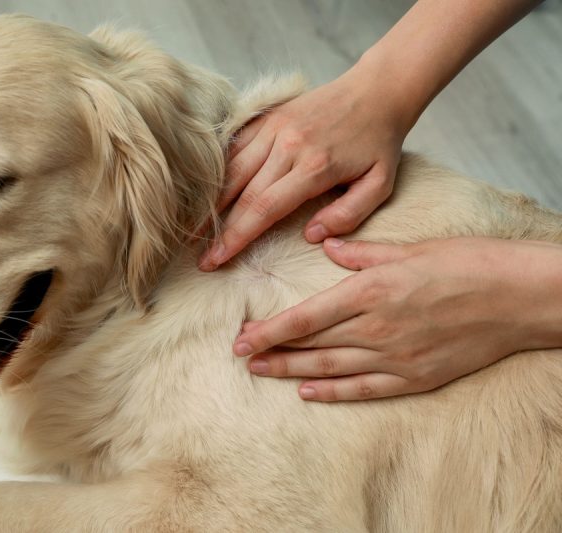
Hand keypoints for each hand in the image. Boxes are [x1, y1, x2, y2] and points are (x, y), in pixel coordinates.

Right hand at [199, 65, 409, 271]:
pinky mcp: (268, 117)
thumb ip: (348, 215)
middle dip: (219, 230)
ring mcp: (274, 128)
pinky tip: (208, 194)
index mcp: (314, 167)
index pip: (264, 209)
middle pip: (242, 194)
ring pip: (232, 170)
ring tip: (194, 229)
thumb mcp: (380, 185)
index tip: (217, 260)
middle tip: (202, 258)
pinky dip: (219, 172)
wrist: (377, 90)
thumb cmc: (379, 143)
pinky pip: (235, 147)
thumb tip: (311, 236)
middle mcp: (288, 145)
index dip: (237, 237)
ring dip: (211, 203)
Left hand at [233, 237, 561, 400]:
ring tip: (262, 372)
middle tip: (242, 356)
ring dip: (291, 371)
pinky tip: (308, 392)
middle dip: (272, 350)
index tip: (241, 338)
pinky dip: (333, 392)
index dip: (269, 330)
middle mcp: (376, 328)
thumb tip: (326, 245)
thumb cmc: (466, 263)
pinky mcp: (415, 377)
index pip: (305, 317)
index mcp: (371, 291)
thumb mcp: (409, 248)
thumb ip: (361, 253)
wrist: (518, 297)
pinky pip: (364, 389)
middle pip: (311, 344)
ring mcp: (395, 357)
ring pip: (330, 368)